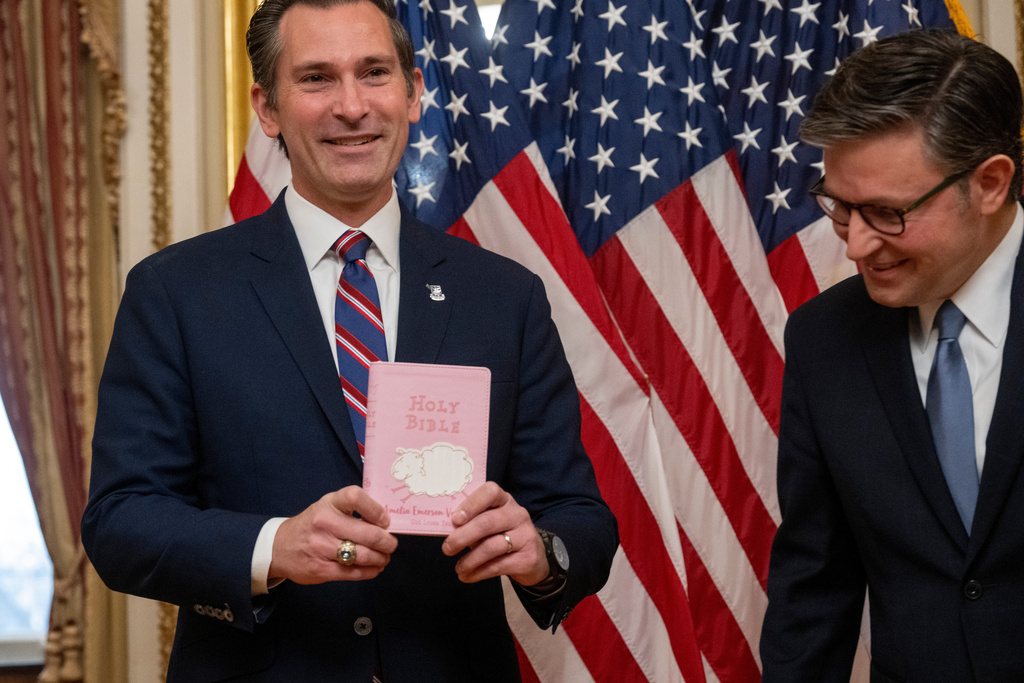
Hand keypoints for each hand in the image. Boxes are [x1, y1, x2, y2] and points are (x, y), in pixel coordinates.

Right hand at [269, 486, 397, 583]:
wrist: (278, 547)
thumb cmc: (312, 524)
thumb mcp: (328, 507)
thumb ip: (352, 511)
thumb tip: (385, 523)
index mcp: (329, 503)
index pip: (356, 497)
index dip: (376, 509)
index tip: (385, 520)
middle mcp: (325, 523)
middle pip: (368, 533)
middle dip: (387, 542)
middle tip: (391, 544)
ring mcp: (322, 547)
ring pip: (363, 555)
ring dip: (380, 558)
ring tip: (384, 557)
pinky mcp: (321, 569)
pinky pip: (353, 572)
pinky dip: (370, 571)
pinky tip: (374, 568)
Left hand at [441, 482, 548, 585]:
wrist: (534, 557)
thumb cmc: (502, 535)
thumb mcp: (490, 523)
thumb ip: (472, 522)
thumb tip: (445, 530)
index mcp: (504, 500)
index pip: (490, 492)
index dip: (471, 504)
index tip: (455, 519)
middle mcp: (517, 514)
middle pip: (487, 522)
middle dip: (463, 536)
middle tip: (447, 548)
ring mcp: (525, 536)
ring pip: (492, 547)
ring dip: (469, 560)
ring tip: (458, 568)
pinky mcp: (527, 558)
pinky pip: (498, 566)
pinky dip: (478, 573)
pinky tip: (468, 576)